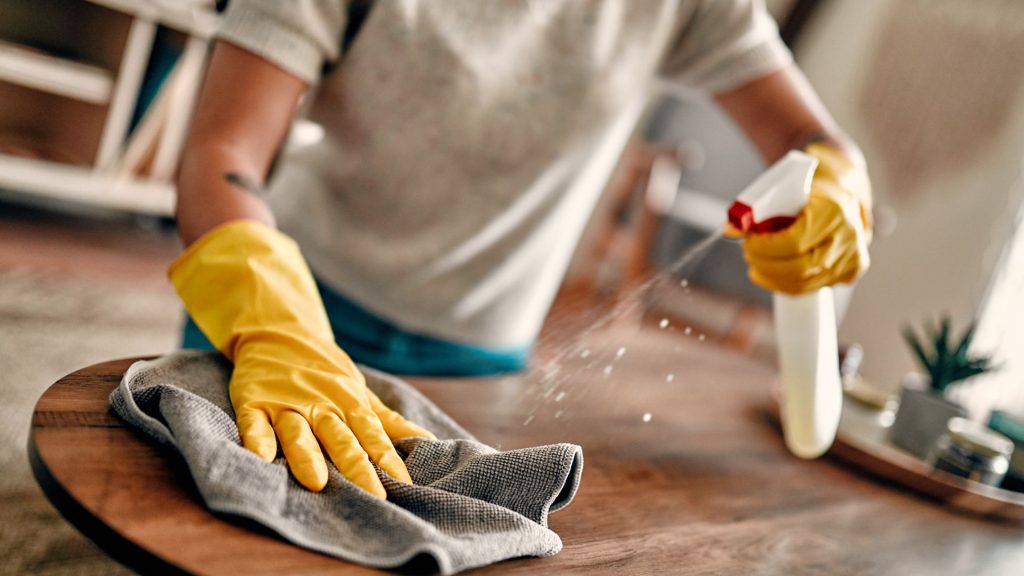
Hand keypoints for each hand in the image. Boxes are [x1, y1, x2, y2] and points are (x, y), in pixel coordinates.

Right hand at [170, 221, 433, 494]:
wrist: (280, 332)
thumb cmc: (326, 373)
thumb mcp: (360, 394)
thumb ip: (389, 422)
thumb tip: (429, 442)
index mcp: (349, 404)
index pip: (372, 435)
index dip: (388, 459)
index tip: (404, 485)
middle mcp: (320, 405)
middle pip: (340, 439)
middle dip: (356, 467)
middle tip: (372, 495)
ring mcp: (287, 403)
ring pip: (298, 432)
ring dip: (308, 456)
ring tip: (317, 482)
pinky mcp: (255, 402)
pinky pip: (255, 423)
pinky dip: (257, 439)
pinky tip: (260, 459)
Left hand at [731, 143, 871, 294]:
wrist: (844, 192)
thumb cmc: (810, 188)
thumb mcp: (783, 189)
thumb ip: (756, 209)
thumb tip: (728, 229)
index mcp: (833, 211)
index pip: (794, 243)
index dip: (765, 248)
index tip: (748, 241)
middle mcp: (848, 237)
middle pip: (798, 269)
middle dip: (765, 264)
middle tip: (748, 253)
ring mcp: (852, 258)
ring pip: (803, 283)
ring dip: (771, 276)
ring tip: (756, 263)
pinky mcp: (850, 272)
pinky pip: (810, 288)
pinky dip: (784, 284)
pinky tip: (769, 274)